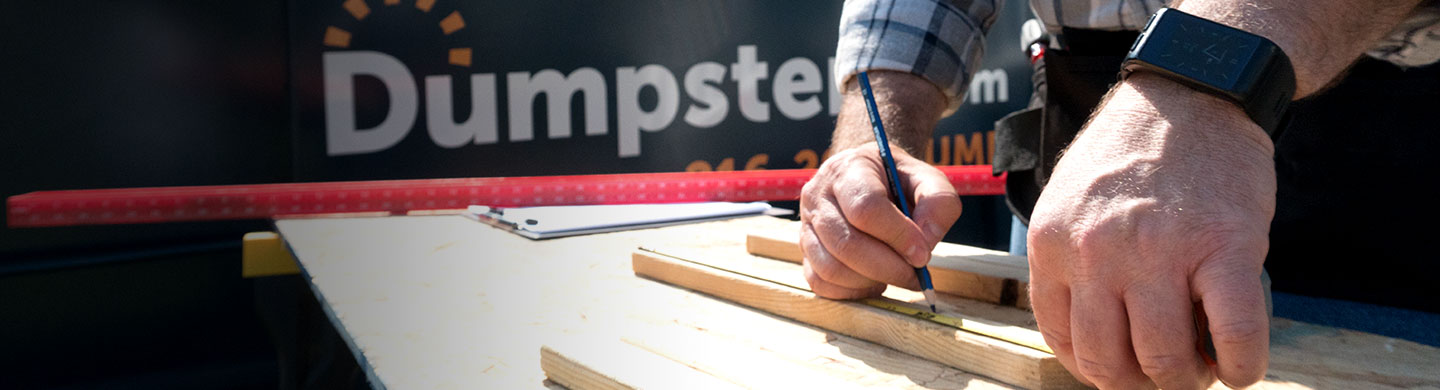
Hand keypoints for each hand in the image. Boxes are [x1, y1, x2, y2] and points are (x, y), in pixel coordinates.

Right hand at [799, 144, 961, 298]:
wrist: (868, 178)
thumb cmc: (898, 180)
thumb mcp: (927, 179)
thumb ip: (938, 203)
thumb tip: (925, 244)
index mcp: (848, 169)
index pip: (865, 208)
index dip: (897, 236)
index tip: (922, 254)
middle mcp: (818, 195)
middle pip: (847, 243)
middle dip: (888, 267)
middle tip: (915, 275)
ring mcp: (806, 226)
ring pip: (831, 268)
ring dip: (870, 281)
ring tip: (894, 275)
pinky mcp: (805, 252)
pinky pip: (821, 283)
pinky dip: (852, 291)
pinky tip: (873, 280)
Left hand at [1027, 74, 1275, 388]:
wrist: (1189, 95)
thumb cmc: (1130, 153)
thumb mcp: (1070, 203)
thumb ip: (1069, 263)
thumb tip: (1086, 339)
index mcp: (1053, 244)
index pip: (1064, 339)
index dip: (1095, 370)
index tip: (1118, 372)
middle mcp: (1098, 252)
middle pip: (1110, 360)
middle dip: (1138, 383)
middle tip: (1162, 375)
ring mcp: (1161, 252)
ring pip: (1165, 357)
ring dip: (1186, 378)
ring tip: (1199, 368)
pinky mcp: (1226, 247)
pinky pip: (1234, 334)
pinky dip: (1240, 365)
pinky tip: (1239, 368)